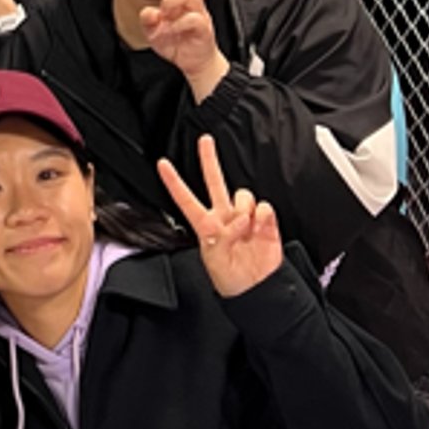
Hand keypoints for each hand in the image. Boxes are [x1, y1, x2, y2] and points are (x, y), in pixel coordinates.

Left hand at [138, 0, 229, 96]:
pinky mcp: (202, 28)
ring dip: (174, 2)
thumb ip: (149, 20)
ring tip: (168, 16)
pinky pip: (189, 19)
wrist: (192, 63)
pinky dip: (178, 25)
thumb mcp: (154, 31)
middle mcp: (191, 1)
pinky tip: (174, 31)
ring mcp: (198, 13)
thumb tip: (150, 12)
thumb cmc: (175, 43)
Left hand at [158, 134, 282, 297]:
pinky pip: (263, 207)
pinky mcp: (265, 222)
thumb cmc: (231, 279)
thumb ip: (221, 237)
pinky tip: (259, 228)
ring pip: (242, 194)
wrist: (257, 288)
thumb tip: (240, 219)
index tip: (162, 164)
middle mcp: (224, 217)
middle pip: (214, 182)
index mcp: (205, 226)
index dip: (174, 182)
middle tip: (205, 141)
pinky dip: (262, 216)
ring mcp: (245, 217)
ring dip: (243, 207)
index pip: (186, 199)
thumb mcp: (215, 261)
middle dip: (209, 160)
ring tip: (245, 228)